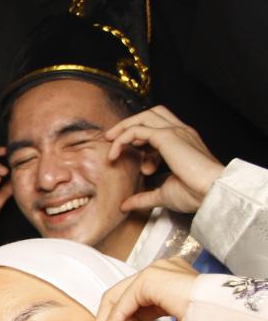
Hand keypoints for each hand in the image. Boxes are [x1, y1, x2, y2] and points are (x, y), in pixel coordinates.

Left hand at [106, 106, 224, 213]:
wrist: (211, 192)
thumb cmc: (195, 194)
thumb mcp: (163, 195)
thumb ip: (144, 197)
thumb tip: (125, 205)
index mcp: (184, 142)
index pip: (160, 128)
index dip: (143, 142)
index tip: (139, 164)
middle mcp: (181, 132)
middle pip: (151, 114)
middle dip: (130, 123)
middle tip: (112, 139)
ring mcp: (175, 131)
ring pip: (143, 117)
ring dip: (123, 127)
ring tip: (109, 141)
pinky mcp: (167, 136)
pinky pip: (136, 130)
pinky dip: (122, 139)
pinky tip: (114, 155)